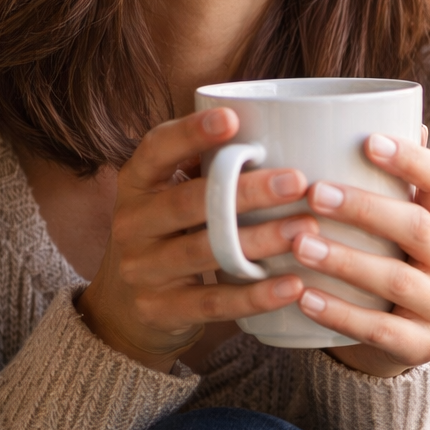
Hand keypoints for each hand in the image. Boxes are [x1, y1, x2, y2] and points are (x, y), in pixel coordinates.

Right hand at [77, 108, 318, 371]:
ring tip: (306, 229)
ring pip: (205, 251)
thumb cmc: (171, 230)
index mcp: (137, 181)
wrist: (123, 307)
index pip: (156, 149)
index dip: (190, 133)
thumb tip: (281, 130)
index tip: (231, 119)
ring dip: (261, 240)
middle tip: (297, 181)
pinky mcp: (159, 310)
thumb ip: (210, 167)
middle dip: (247, 191)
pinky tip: (293, 285)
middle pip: (189, 202)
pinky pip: (212, 302)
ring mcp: (141, 269)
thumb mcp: (173, 192)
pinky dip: (254, 296)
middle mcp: (132, 222)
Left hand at [291, 132, 429, 377]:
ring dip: (346, 261)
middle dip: (365, 209)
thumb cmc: (382, 256)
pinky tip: (302, 296)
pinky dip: (339, 314)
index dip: (412, 160)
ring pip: (399, 281)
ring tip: (300, 244)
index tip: (367, 141)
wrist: (392, 334)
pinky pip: (381, 330)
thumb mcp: (386, 216)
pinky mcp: (423, 346)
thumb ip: (383, 174)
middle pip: (419, 228)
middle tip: (314, 193)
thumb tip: (387, 110)